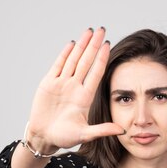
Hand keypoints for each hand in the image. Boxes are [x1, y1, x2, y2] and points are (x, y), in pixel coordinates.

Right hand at [26, 27, 123, 152]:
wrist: (44, 138)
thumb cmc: (64, 137)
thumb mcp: (85, 134)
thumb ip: (102, 130)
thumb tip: (122, 131)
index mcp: (85, 97)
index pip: (96, 72)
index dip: (102, 58)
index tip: (109, 45)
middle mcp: (75, 87)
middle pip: (86, 61)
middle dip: (93, 45)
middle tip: (101, 29)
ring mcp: (62, 84)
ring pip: (73, 60)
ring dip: (81, 45)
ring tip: (88, 31)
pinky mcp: (48, 84)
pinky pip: (58, 66)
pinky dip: (65, 54)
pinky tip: (72, 43)